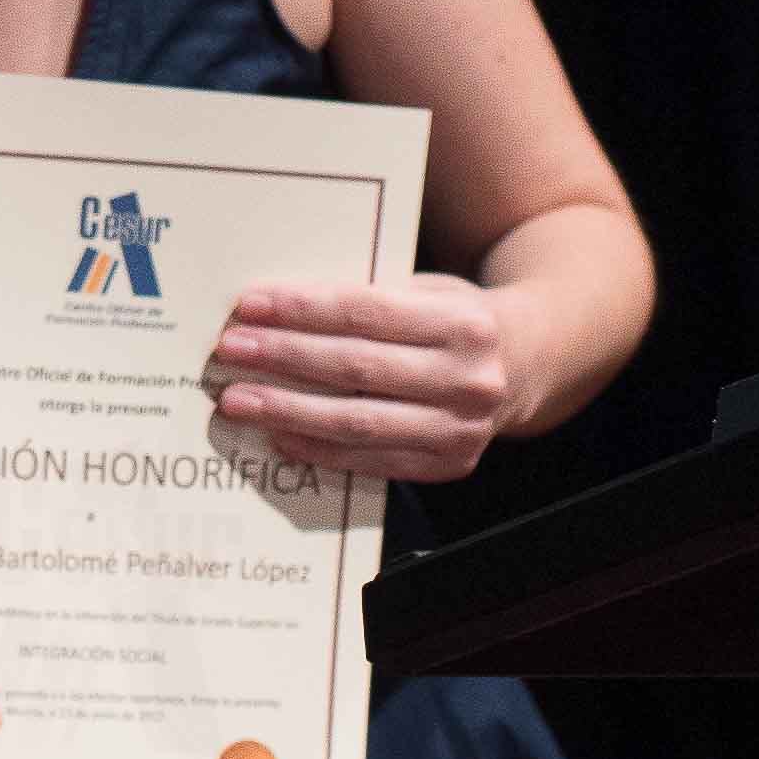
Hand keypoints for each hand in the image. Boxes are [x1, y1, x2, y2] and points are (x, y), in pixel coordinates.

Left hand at [206, 275, 514, 482]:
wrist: (529, 363)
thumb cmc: (459, 320)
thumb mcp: (431, 293)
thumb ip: (371, 300)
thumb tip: (279, 310)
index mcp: (463, 322)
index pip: (366, 313)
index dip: (303, 310)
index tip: (250, 305)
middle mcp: (468, 379)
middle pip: (356, 367)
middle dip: (284, 357)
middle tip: (230, 350)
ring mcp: (461, 430)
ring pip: (356, 421)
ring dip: (288, 410)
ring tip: (238, 399)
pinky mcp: (449, 465)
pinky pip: (370, 461)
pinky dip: (318, 449)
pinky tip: (278, 435)